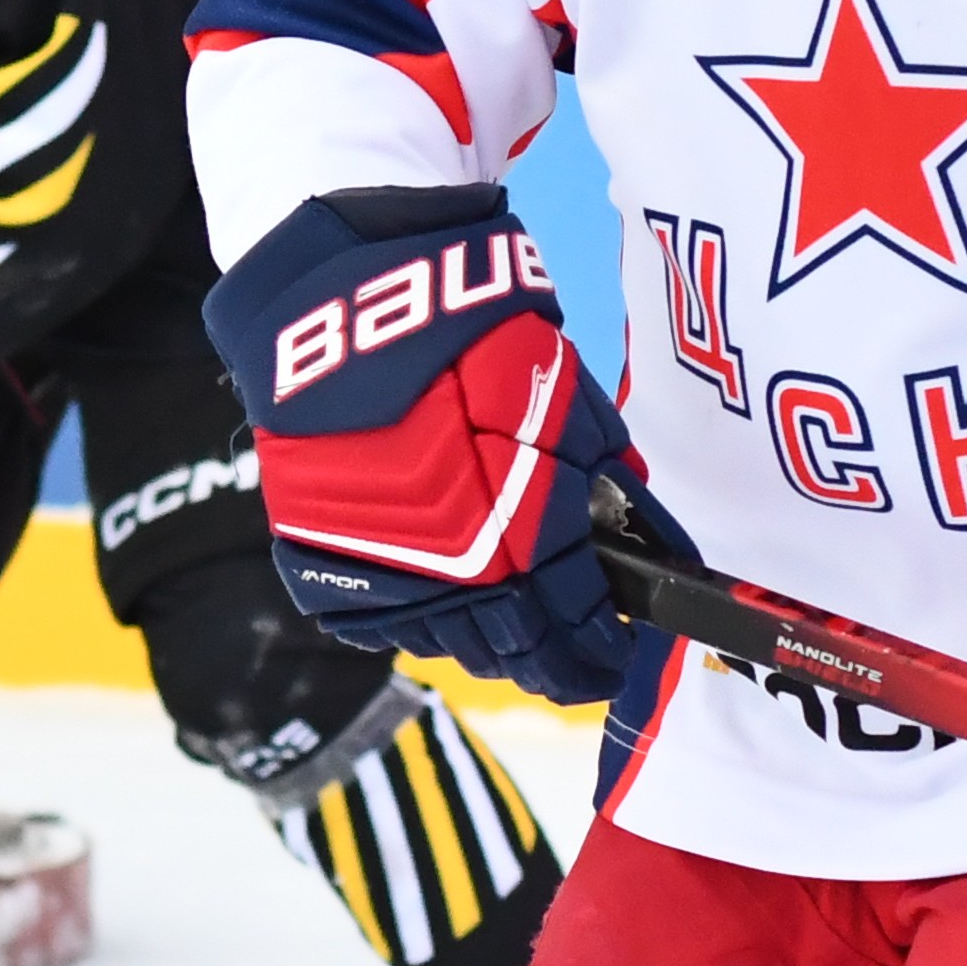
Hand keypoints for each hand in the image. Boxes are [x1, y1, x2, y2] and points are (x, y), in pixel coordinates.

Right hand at [203, 184, 676, 705]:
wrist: (342, 304)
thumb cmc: (468, 339)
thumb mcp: (565, 401)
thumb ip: (606, 482)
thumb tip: (649, 543)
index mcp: (521, 536)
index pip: (572, 630)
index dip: (598, 654)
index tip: (611, 660)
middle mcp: (449, 573)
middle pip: (508, 654)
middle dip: (547, 661)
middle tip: (567, 658)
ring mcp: (377, 571)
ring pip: (442, 645)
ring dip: (482, 643)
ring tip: (504, 625)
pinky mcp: (317, 558)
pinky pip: (374, 622)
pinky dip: (411, 619)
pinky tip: (433, 598)